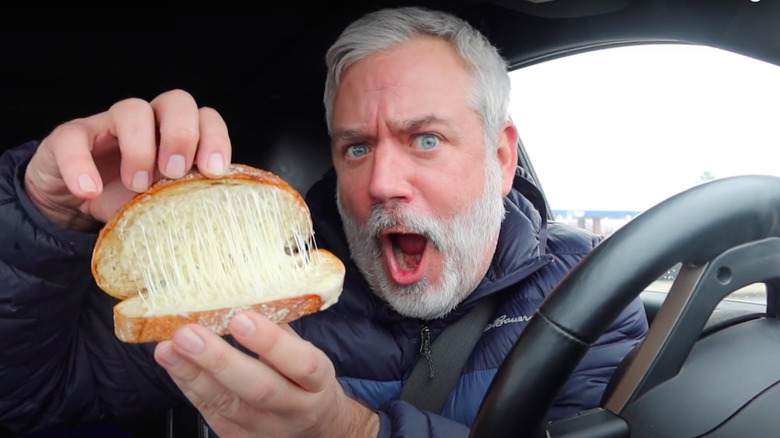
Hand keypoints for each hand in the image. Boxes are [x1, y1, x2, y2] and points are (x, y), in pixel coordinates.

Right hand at [24, 89, 230, 230]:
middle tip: (174, 172)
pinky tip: (89, 191)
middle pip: (177, 101)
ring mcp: (109, 123)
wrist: (74, 203)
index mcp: (178, 135)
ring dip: (139, 149)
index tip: (213, 171)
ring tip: (137, 186)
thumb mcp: (161, 203)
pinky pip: (74, 138)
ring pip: (132, 109)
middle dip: (182, 135)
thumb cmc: (128, 198)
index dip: (215, 139)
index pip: (207, 118)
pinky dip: (81, 165)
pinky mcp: (70, 135)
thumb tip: (213, 215)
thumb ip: (184, 200)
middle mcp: (149, 121)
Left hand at [154, 311, 379, 437]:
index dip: (271, 342)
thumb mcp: (304, 351)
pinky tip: (173, 363)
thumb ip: (279, 328)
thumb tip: (243, 291)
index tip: (241, 318)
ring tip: (168, 348)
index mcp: (318, 382)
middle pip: (259, 389)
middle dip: (220, 360)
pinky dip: (189, 386)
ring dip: (193, 374)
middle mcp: (296, 409)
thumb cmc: (305, 379)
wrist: (314, 426)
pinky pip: (211, 413)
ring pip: (228, 404)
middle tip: (189, 334)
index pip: (301, 364)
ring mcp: (266, 429)